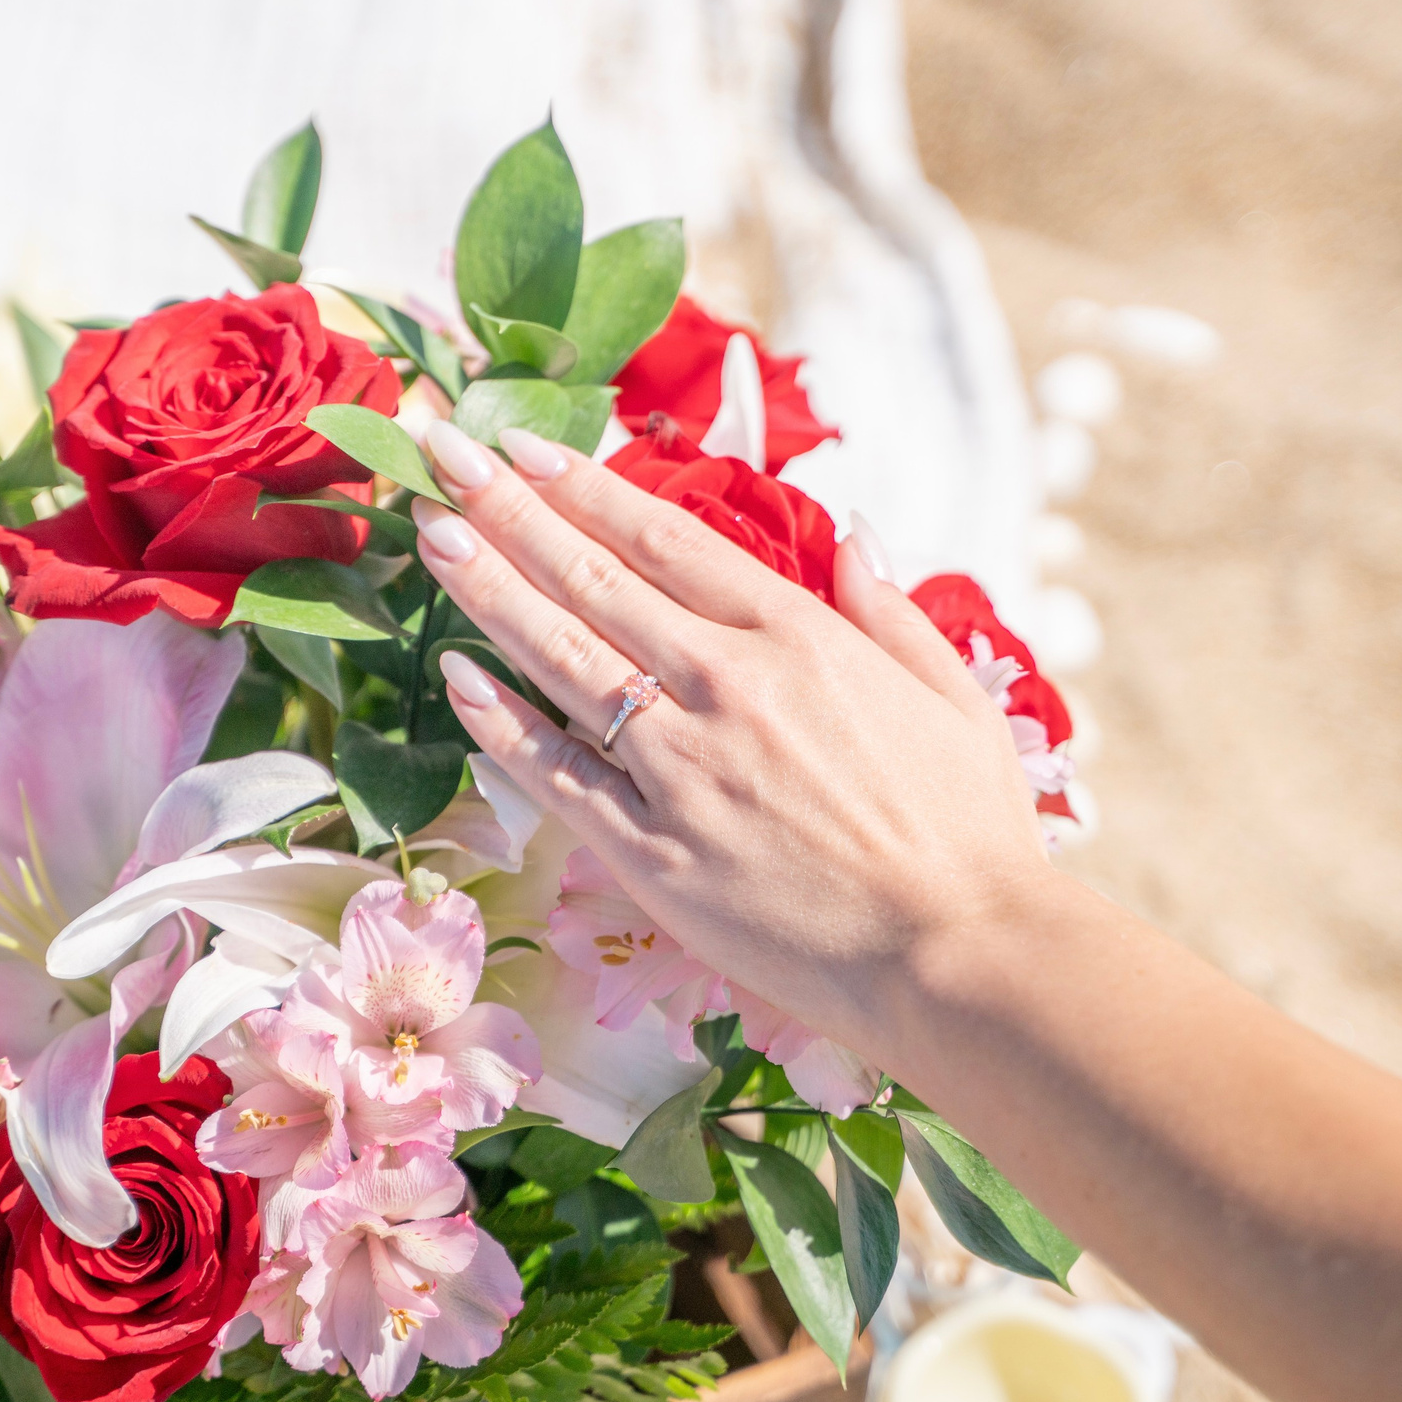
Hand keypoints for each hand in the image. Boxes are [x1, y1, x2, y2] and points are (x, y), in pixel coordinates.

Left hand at [409, 418, 1059, 1061]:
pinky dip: (502, 724)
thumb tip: (854, 535)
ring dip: (487, 589)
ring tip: (428, 534)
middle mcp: (725, 686)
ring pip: (560, 658)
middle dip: (508, 510)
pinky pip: (558, 775)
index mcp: (798, 636)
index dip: (583, 486)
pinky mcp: (652, 854)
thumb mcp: (954, 695)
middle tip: (444, 458)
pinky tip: (458, 677)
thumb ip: (891, 609)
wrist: (958, 955)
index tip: (524, 446)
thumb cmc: (972, 833)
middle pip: (592, 579)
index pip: (662, 538)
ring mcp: (679, 769)